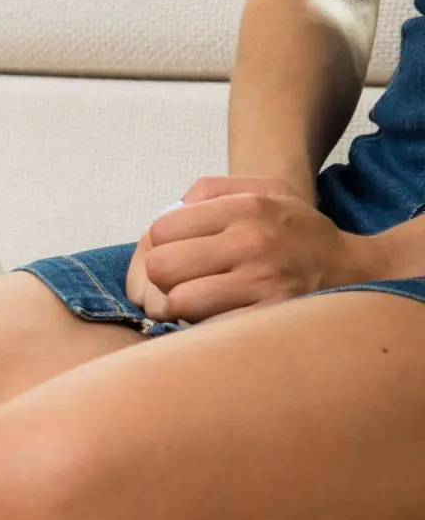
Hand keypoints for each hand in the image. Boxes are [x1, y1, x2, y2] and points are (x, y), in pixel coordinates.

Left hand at [129, 177, 381, 323]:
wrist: (356, 270)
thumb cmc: (297, 231)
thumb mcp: (265, 190)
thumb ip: (213, 190)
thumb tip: (172, 208)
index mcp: (246, 208)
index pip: (162, 229)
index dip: (162, 243)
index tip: (178, 250)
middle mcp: (252, 243)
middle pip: (161, 267)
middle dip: (163, 276)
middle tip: (183, 279)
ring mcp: (262, 284)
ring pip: (178, 302)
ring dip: (181, 306)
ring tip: (200, 300)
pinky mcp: (269, 319)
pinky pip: (207, 330)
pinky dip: (203, 327)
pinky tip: (219, 317)